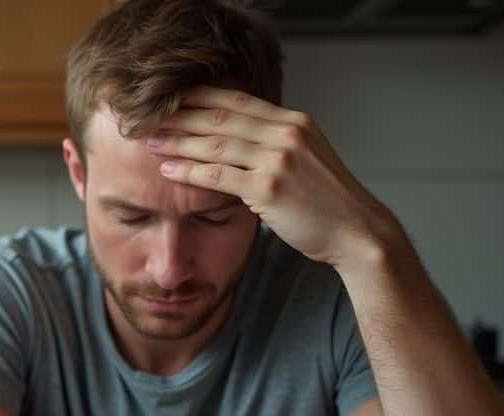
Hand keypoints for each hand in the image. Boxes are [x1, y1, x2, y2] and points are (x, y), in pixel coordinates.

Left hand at [146, 86, 400, 267]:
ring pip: (215, 145)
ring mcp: (278, 160)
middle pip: (221, 118)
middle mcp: (286, 134)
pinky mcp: (269, 188)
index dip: (201, 97)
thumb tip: (238, 137)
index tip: (170, 98)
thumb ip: (275, 142)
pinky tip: (168, 171)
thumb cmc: (326, 200)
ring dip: (178, 143)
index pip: (238, 100)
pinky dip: (189, 173)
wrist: (356, 230)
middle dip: (181, 117)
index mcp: (294, 122)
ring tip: (150, 143)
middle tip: (148, 118)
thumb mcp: (305, 157)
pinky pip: (218, 177)